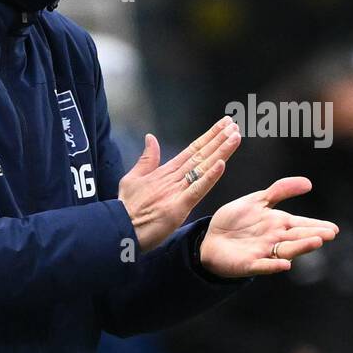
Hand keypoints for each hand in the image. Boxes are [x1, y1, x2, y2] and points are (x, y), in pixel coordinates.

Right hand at [119, 116, 239, 251]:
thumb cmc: (126, 208)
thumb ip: (146, 159)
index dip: (208, 137)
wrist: (118, 228)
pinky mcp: (178, 207)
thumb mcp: (133, 178)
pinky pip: (197, 190)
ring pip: (203, 168)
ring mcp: (176, 191)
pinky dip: (209, 177)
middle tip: (234, 125)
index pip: (191, 150)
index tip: (222, 126)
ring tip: (234, 137)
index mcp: (165, 172)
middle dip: (219, 139)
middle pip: (200, 155)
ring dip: (220, 152)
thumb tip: (151, 138)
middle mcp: (173, 177)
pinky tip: (221, 164)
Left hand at [198, 176, 338, 277]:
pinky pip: (263, 265)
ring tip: (316, 242)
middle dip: (313, 235)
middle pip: (297, 237)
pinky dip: (274, 265)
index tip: (334, 228)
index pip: (302, 224)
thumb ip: (280, 191)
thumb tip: (308, 182)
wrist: (210, 238)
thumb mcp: (258, 200)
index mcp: (279, 224)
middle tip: (330, 234)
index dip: (317, 226)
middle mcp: (275, 239)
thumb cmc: (236, 221)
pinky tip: (285, 264)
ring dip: (301, 247)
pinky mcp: (249, 264)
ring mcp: (263, 252)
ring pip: (286, 250)